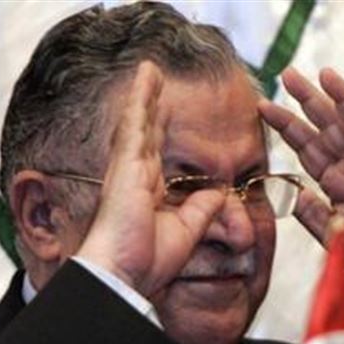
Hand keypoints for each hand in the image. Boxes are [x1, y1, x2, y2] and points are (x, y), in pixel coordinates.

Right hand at [76, 62, 224, 296]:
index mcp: (147, 193)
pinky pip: (136, 123)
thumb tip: (220, 191)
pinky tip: (147, 75)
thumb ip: (202, 209)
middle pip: (146, 132)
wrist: (122, 273)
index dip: (162, 133)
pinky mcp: (126, 164)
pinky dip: (141, 98)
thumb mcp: (187, 231)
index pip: (157, 155)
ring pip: (139, 122)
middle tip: (155, 80)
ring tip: (150, 69)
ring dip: (145, 94)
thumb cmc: (146, 261)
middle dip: (151, 106)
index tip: (166, 115)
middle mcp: (135, 176)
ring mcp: (128, 168)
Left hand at [259, 68, 343, 309]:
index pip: (307, 147)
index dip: (286, 127)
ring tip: (326, 75)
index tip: (263, 108)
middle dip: (308, 101)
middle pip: (328, 127)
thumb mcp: (333, 238)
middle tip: (288, 73)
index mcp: (335, 181)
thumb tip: (289, 192)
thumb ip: (312, 215)